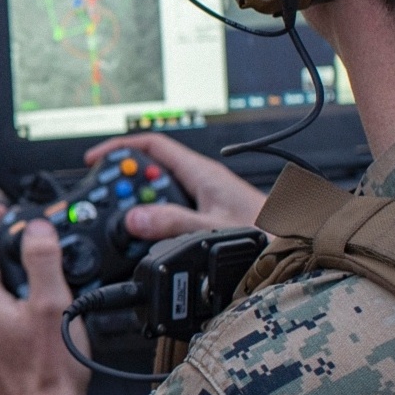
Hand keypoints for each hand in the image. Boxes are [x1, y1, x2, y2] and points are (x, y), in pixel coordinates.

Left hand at [0, 205, 89, 394]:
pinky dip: (17, 301)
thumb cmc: (49, 370)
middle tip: (37, 245)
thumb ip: (43, 260)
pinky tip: (46, 311)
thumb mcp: (52, 303)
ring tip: (49, 279)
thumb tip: (36, 229)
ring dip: (15, 277)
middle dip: (6, 249)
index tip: (3, 214)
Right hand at [86, 134, 266, 243]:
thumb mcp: (213, 228)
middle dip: (127, 187)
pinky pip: (172, 212)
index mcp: (201, 172)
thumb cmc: (270, 232)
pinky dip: (157, 223)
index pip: (152, 146)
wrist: (299, 248)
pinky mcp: (208, 216)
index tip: (95, 159)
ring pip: (161, 195)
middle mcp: (201, 181)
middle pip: (150, 172)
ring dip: (143, 209)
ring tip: (130, 228)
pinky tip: (153, 240)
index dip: (120, 148)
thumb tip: (134, 218)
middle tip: (110, 205)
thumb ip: (173, 222)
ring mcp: (204, 199)